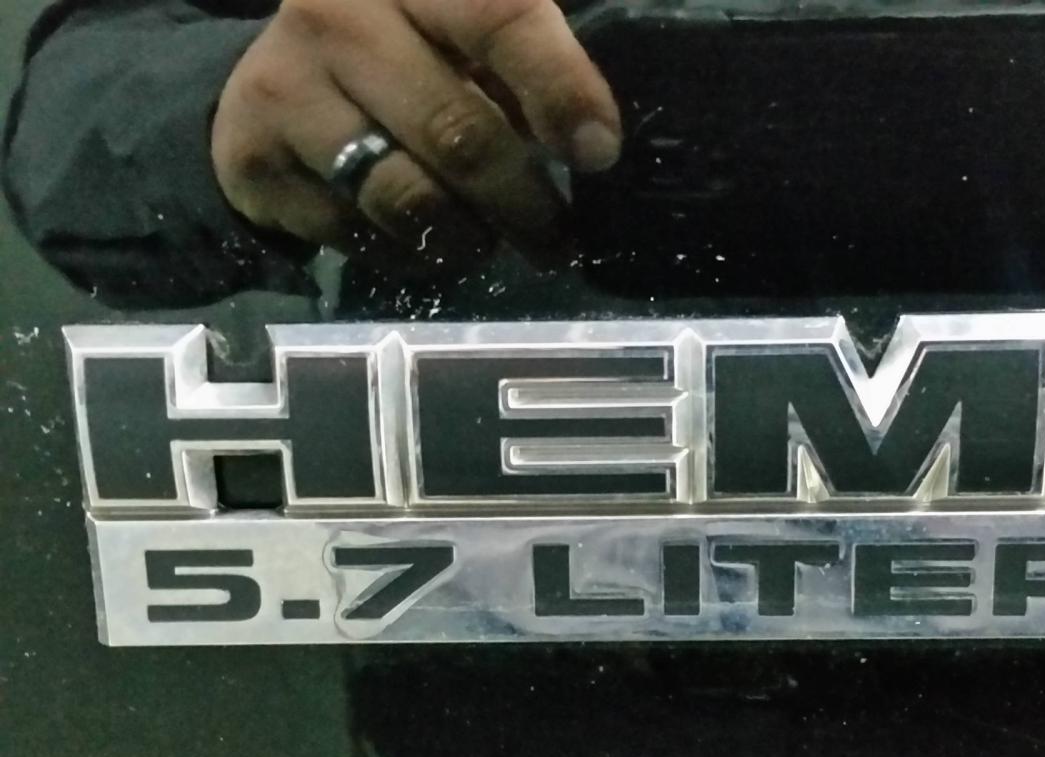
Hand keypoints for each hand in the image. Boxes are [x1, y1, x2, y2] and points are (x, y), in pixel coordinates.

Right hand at [211, 0, 620, 277]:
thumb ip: (525, 69)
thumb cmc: (405, 49)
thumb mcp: (465, 33)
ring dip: (463, 237)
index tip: (599, 153)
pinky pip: (352, 233)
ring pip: (403, 195)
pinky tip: (416, 238)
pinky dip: (401, 252)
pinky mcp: (251, 156)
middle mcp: (336, 11)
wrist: (278, 78)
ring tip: (484, 242)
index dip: (560, 89)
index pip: (500, 15)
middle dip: (523, 202)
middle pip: (456, 130)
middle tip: (554, 240)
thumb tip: (593, 146)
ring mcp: (283, 84)